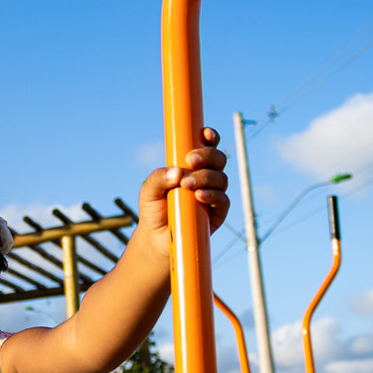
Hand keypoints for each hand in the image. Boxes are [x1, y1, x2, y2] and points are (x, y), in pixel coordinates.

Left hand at [137, 127, 229, 255]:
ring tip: (186, 185)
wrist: (157, 238)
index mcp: (192, 166)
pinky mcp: (218, 213)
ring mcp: (215, 193)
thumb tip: (177, 171)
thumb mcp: (149, 190)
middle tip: (190, 160)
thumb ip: (158, 177)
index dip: (210, 137)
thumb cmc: (154, 209)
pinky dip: (212, 196)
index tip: (205, 134)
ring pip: (221, 178)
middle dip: (207, 156)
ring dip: (205, 178)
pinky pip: (223, 200)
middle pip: (218, 158)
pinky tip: (199, 196)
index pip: (206, 146)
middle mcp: (207, 176)